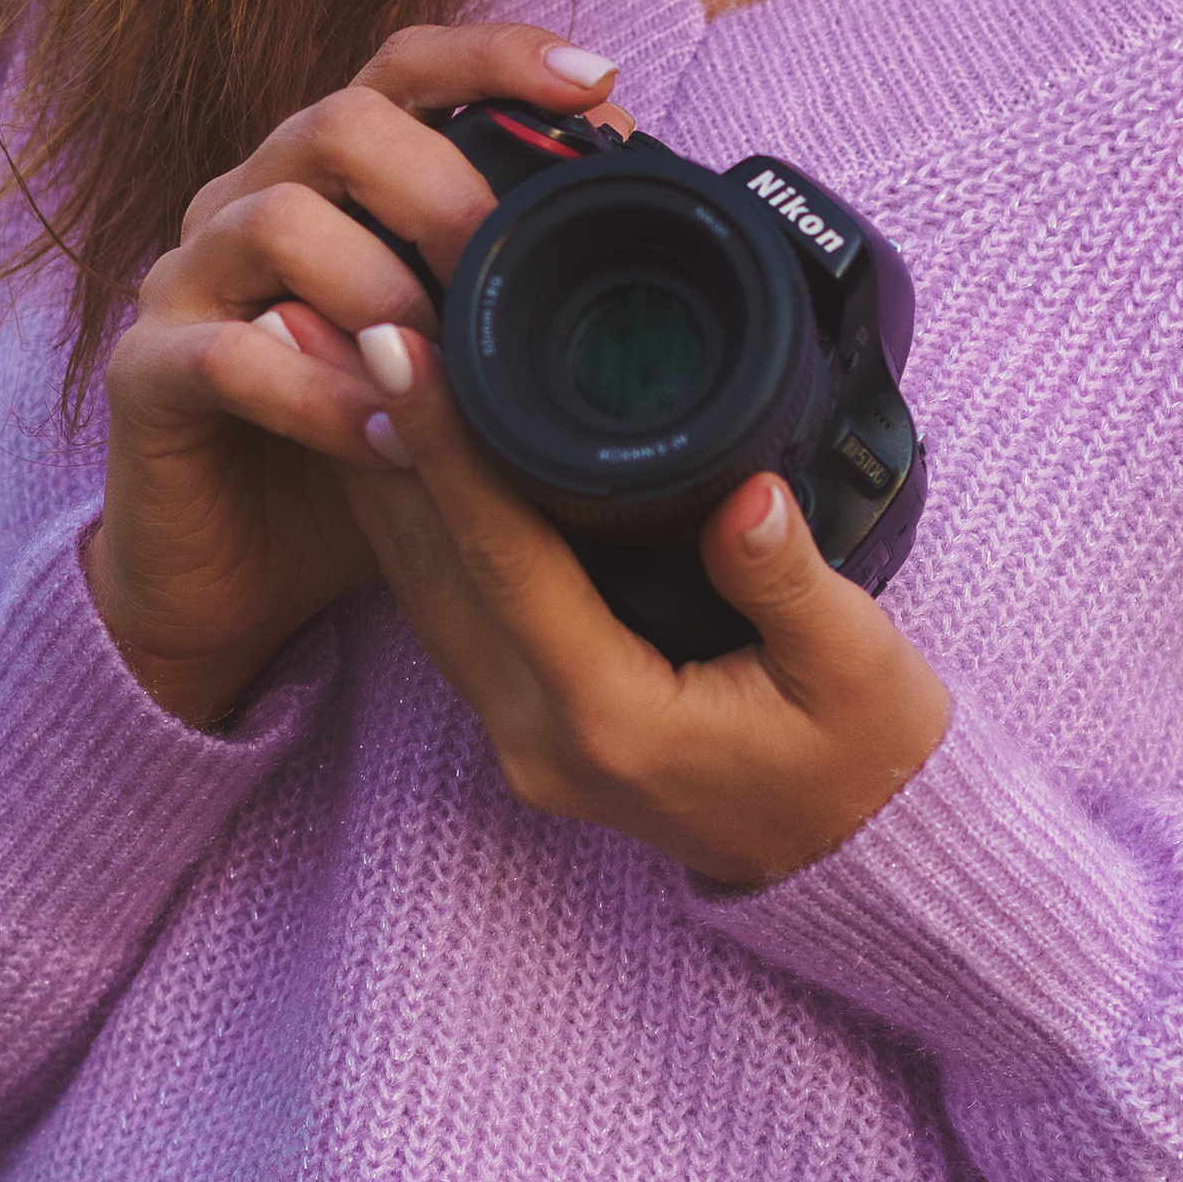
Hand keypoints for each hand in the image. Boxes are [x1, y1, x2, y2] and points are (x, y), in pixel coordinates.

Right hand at [83, 25, 620, 728]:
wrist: (234, 583)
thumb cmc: (363, 456)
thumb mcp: (462, 369)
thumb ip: (522, 292)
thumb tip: (650, 220)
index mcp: (329, 180)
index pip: (405, 69)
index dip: (495, 57)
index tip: (601, 84)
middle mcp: (249, 202)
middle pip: (338, 121)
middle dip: (444, 186)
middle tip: (514, 263)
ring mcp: (188, 280)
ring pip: (277, 221)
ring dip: (383, 289)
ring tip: (452, 367)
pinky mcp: (145, 373)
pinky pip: (229, 357)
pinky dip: (323, 394)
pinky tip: (396, 441)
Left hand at [336, 321, 951, 886]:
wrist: (858, 859)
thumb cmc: (866, 761)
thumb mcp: (860, 668)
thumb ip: (793, 581)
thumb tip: (750, 490)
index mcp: (613, 718)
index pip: (505, 559)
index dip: (446, 449)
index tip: (396, 347)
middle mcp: (541, 735)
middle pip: (431, 569)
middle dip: (373, 441)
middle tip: (316, 322)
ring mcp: (525, 737)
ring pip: (421, 590)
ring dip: (376, 477)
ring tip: (320, 361)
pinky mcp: (529, 724)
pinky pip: (447, 610)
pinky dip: (415, 524)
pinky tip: (391, 449)